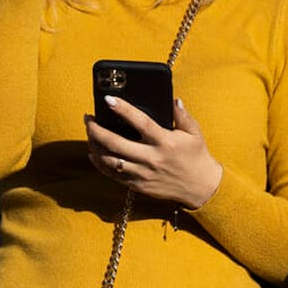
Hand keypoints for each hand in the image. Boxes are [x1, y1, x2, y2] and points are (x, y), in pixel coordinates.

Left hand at [86, 97, 222, 208]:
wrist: (200, 188)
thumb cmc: (197, 156)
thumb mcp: (194, 133)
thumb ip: (182, 115)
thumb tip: (173, 100)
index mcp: (165, 142)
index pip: (141, 122)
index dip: (123, 110)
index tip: (108, 99)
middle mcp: (151, 158)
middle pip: (115, 143)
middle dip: (97, 129)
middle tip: (88, 118)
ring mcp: (142, 173)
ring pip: (109, 160)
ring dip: (94, 145)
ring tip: (89, 133)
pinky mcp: (137, 185)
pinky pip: (112, 174)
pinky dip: (99, 163)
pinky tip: (93, 152)